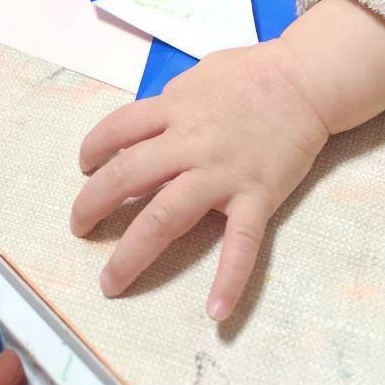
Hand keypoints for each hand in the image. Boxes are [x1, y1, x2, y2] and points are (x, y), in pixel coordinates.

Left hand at [70, 40, 329, 319]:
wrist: (305, 80)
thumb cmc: (253, 73)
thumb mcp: (200, 75)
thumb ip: (173, 101)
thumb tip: (148, 122)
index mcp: (175, 110)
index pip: (118, 130)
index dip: (93, 149)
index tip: (86, 167)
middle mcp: (189, 143)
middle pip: (127, 177)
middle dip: (93, 205)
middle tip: (79, 227)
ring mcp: (222, 173)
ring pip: (166, 216)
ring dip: (132, 252)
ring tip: (110, 279)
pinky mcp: (256, 196)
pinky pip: (241, 243)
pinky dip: (229, 279)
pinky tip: (216, 312)